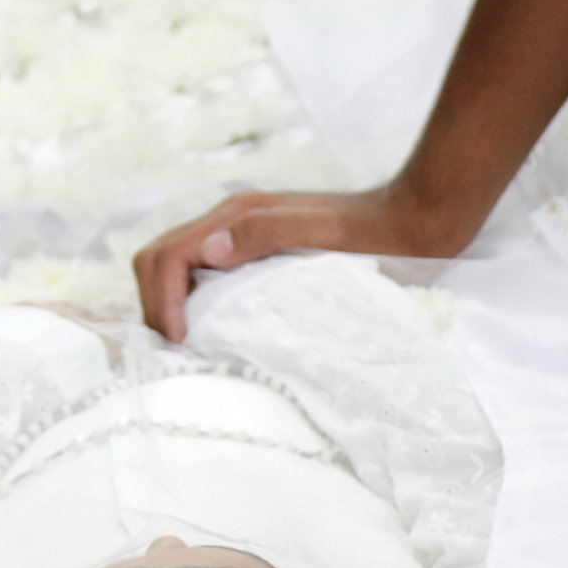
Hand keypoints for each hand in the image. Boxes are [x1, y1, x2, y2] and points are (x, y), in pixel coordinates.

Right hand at [133, 183, 481, 340]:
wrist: (413, 222)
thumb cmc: (376, 233)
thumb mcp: (326, 233)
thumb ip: (268, 232)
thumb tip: (209, 250)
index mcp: (238, 214)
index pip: (168, 254)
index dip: (161, 301)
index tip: (180, 344)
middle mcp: (231, 221)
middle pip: (160, 258)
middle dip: (154, 304)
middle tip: (176, 353)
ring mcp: (241, 237)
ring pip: (176, 268)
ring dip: (168, 305)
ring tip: (188, 350)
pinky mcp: (255, 255)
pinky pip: (202, 278)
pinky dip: (190, 305)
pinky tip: (212, 334)